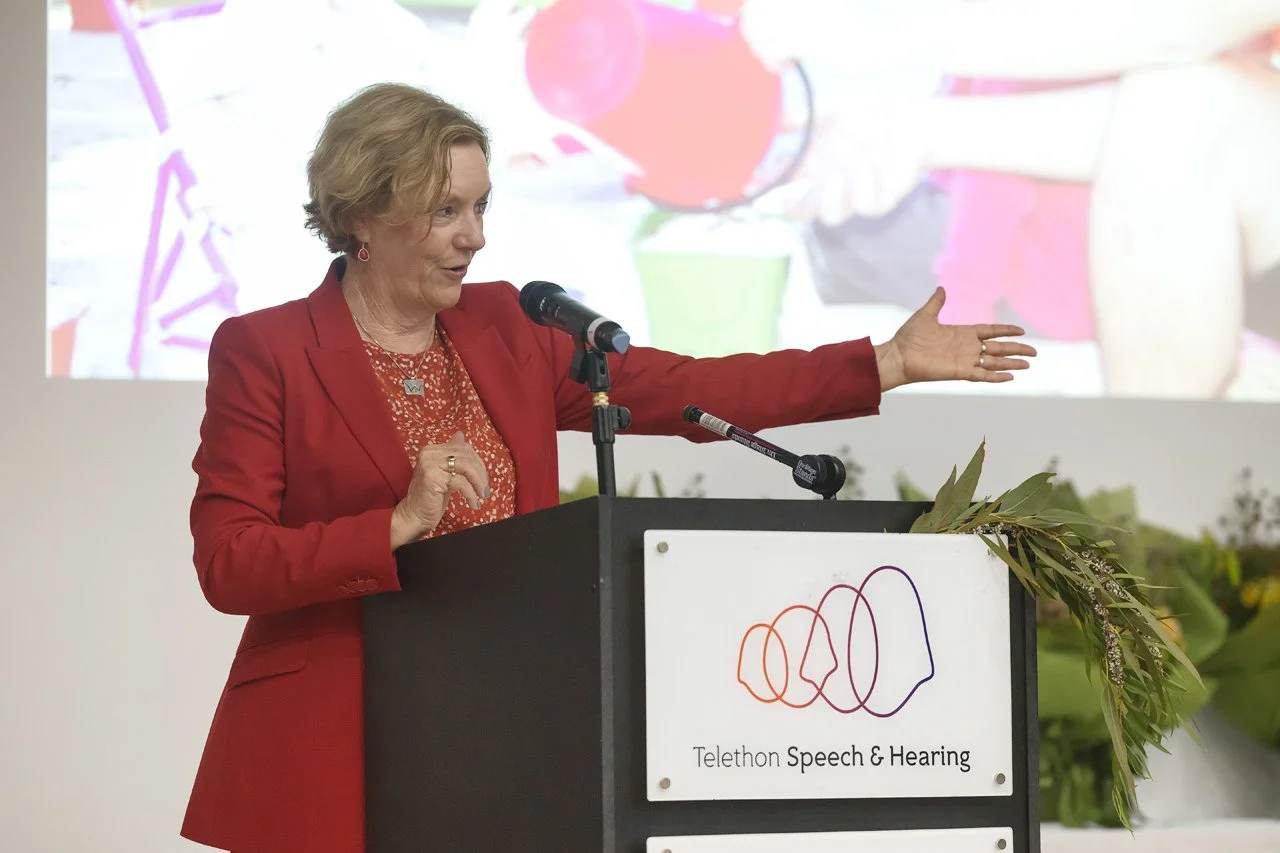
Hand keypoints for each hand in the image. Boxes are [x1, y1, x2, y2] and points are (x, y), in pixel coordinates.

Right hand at [390, 432, 490, 547]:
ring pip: (466, 468)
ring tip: (482, 496)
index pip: (463, 448)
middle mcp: (429, 453)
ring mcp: (429, 464)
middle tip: (485, 490)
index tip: (483, 479)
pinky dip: (471, 494)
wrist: (413, 515)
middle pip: (467, 457)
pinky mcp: (433, 478)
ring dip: (479, 483)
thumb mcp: (444, 473)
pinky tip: (473, 503)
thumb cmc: (430, 496)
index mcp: (432, 449)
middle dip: (481, 474)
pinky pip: (461, 483)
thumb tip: (461, 434)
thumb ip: (452, 455)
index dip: (478, 463)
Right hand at [779, 95, 932, 223]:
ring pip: (832, 215)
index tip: (754, 183)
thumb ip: (806, 118)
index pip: (785, 186)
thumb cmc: (867, 119)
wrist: (907, 122)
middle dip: (793, 206)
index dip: (768, 189)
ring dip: (831, 195)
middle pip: (803, 213)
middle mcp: (832, 187)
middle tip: (792, 192)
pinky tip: (872, 162)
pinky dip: (865, 183)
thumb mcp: (833, 112)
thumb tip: (780, 121)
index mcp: (816, 171)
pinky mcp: (881, 200)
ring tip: (839, 172)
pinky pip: (865, 204)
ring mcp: (855, 196)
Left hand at [874, 288, 1036, 390]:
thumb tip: (941, 288)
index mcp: (962, 333)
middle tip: (1034, 351)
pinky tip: (1010, 377)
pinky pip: (982, 375)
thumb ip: (936, 302)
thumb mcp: (925, 315)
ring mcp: (964, 360)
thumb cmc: (909, 337)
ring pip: (994, 362)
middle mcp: (966, 347)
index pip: (990, 332)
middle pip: (997, 348)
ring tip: (1028, 364)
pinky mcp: (959, 372)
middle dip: (1016, 349)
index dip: (1005, 331)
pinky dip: (996, 376)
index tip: (1021, 331)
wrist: (898, 355)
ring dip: (1011, 363)